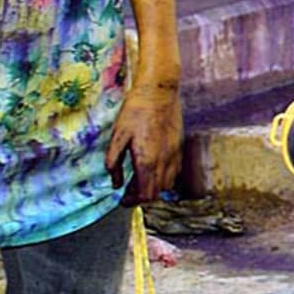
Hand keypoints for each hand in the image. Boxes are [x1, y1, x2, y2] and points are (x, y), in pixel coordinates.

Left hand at [106, 82, 183, 205]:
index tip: (123, 199)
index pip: (145, 194)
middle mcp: (164, 161)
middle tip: (128, 191)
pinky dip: (164, 177)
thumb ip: (114, 163)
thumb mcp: (117, 136)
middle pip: (156, 193)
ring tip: (141, 180)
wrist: (158, 92)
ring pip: (167, 184)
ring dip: (154, 187)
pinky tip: (154, 169)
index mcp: (146, 160)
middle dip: (141, 196)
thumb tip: (115, 183)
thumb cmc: (135, 112)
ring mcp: (174, 154)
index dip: (132, 201)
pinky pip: (175, 171)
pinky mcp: (179, 147)